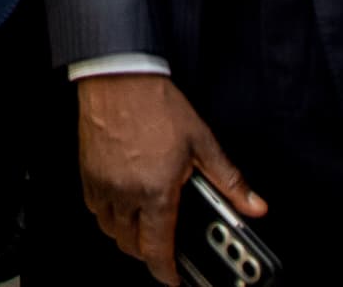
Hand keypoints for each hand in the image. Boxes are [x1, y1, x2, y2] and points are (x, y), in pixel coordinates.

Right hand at [76, 74, 263, 284]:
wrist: (120, 76)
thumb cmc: (157, 104)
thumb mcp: (203, 142)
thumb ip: (230, 181)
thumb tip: (254, 205)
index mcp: (156, 191)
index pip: (157, 249)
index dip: (166, 272)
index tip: (174, 277)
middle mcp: (126, 192)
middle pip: (130, 245)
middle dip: (148, 255)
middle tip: (164, 250)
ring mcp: (103, 182)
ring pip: (109, 229)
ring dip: (126, 236)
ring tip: (144, 227)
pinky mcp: (88, 171)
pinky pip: (94, 207)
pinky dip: (108, 214)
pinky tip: (123, 203)